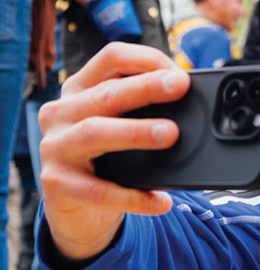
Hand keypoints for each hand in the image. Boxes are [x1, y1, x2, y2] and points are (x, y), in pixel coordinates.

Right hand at [38, 42, 188, 260]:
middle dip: (145, 88)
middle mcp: (61, 113)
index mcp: (79, 91)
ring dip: (135, 131)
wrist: (74, 209)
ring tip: (171, 134)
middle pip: (105, 94)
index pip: (110, 60)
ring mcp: (55, 148)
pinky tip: (161, 201)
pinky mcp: (58, 184)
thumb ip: (141, 111)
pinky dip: (132, 197)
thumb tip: (193, 106)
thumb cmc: (104, 160)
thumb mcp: (117, 126)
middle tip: (180, 87)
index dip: (145, 60)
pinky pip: (99, 191)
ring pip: (94, 133)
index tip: (179, 73)